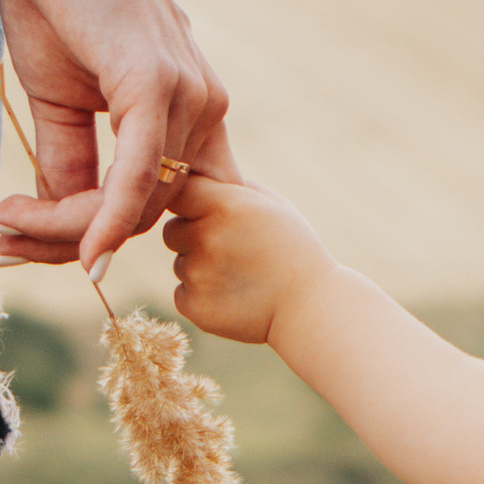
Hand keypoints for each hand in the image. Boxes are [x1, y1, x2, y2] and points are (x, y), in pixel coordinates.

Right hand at [0, 0, 227, 277]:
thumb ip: (72, 160)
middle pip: (143, 212)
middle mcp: (203, 109)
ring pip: (135, 204)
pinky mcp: (157, 86)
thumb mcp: (61, 94)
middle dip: (72, 237)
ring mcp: (188, 97)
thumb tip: (63, 225)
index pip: (153, 201)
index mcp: (189, 112)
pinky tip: (82, 251)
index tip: (25, 239)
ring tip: (4, 219)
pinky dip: (107, 219)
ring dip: (66, 226)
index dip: (95, 234)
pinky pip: (136, 177)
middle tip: (4, 234)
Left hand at [164, 165, 333, 349]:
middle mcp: (206, 237)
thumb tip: (194, 176)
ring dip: (201, 268)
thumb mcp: (272, 205)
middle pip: (172, 231)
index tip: (209, 216)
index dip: (192, 204)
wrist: (311, 306)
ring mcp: (197, 274)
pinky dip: (202, 296)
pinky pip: (183, 293)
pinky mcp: (194, 307)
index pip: (179, 193)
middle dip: (194, 237)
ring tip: (240, 275)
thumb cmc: (294, 249)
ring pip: (180, 264)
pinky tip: (233, 296)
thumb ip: (230, 188)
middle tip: (231, 250)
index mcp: (224, 205)